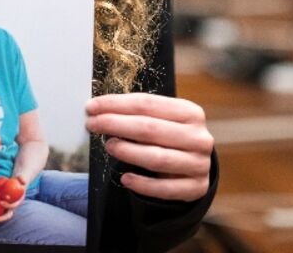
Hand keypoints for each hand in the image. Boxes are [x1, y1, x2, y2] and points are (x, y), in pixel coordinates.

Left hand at [0, 176, 25, 222]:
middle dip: (0, 218)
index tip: (1, 202)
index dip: (8, 206)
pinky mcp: (1, 206)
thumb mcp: (21, 178)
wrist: (16, 183)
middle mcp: (12, 207)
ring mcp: (6, 207)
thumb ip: (22, 178)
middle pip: (7, 215)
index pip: (13, 206)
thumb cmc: (18, 180)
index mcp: (17, 202)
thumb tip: (23, 181)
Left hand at [85, 93, 212, 200]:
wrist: (195, 165)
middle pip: (150, 129)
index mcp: (190, 113)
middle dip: (116, 124)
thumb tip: (99, 110)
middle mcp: (199, 137)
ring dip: (127, 152)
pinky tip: (125, 178)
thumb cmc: (171, 137)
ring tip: (108, 146)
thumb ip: (138, 115)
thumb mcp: (162, 120)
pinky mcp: (196, 188)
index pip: (147, 104)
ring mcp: (200, 164)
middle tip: (92, 125)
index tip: (91, 107)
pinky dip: (142, 184)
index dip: (116, 104)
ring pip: (157, 158)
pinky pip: (165, 189)